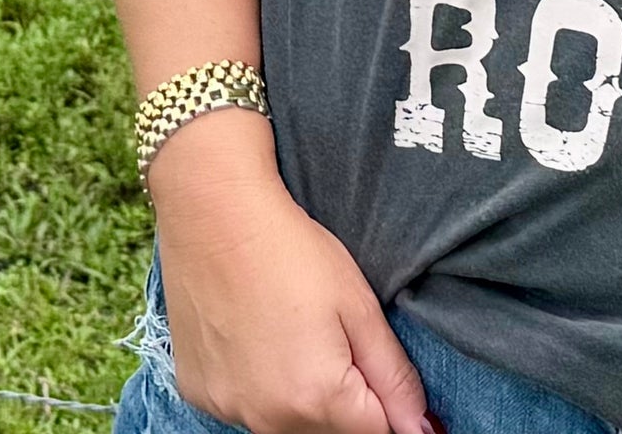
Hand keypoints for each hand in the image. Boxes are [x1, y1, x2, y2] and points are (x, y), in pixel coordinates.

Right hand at [149, 117, 438, 433]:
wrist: (212, 211)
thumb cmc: (290, 250)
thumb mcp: (359, 307)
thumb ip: (395, 378)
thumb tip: (421, 430)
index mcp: (317, 399)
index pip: (377, 433)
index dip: (385, 403)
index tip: (372, 365)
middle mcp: (268, 418)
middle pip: (330, 433)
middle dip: (343, 401)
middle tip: (328, 338)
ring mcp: (228, 408)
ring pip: (286, 424)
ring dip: (298, 397)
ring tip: (289, 334)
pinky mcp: (200, 392)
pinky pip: (245, 408)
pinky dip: (257, 387)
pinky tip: (254, 339)